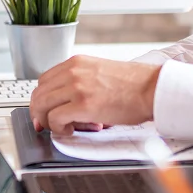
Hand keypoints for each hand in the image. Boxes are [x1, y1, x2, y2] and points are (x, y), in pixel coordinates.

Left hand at [29, 55, 161, 136]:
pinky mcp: (83, 104)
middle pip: (39, 93)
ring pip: (42, 105)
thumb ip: (79, 83)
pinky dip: (58, 128)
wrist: (152, 89)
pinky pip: (55, 118)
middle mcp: (73, 71)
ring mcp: (76, 87)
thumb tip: (63, 104)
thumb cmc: (133, 85)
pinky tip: (70, 130)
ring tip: (63, 127)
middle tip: (45, 124)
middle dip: (39, 112)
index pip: (44, 80)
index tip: (43, 111)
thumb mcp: (99, 73)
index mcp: (76, 62)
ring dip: (47, 121)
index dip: (41, 99)